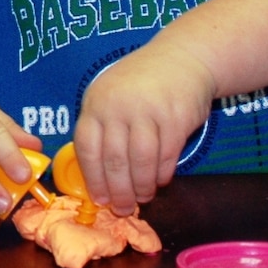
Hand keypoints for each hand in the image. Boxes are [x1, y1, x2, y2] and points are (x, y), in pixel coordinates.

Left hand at [73, 37, 216, 215]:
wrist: (181, 58)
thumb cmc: (140, 84)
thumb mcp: (110, 97)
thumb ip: (102, 130)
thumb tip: (98, 178)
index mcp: (96, 103)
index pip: (86, 147)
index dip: (92, 178)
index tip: (99, 199)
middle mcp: (118, 106)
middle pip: (113, 160)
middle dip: (118, 191)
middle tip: (123, 209)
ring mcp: (147, 110)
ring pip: (140, 162)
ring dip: (141, 186)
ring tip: (143, 197)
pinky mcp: (175, 117)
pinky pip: (166, 155)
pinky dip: (162, 173)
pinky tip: (160, 180)